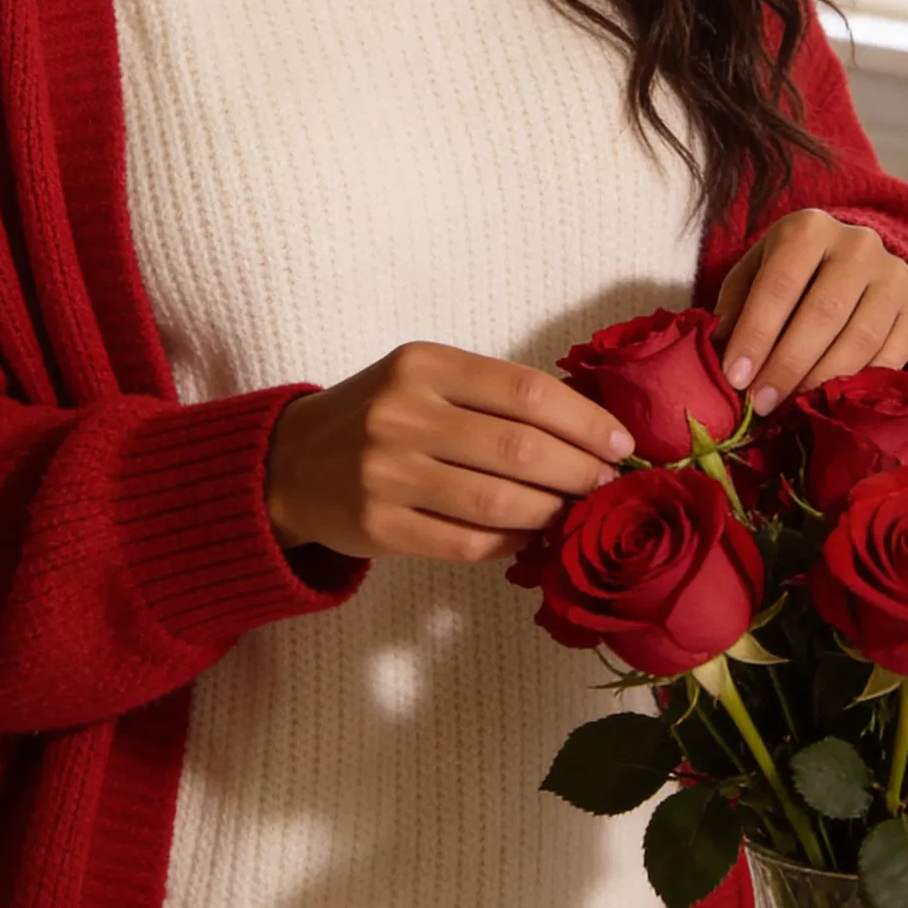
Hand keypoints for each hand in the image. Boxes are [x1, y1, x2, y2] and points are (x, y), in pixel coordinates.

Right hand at [265, 342, 634, 564]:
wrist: (287, 463)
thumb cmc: (378, 415)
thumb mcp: (424, 380)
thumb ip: (493, 394)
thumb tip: (590, 426)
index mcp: (422, 364)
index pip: (526, 391)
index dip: (585, 420)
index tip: (620, 443)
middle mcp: (401, 413)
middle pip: (520, 448)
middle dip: (579, 472)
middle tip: (607, 484)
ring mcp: (385, 473)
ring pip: (499, 502)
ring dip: (553, 512)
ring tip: (576, 512)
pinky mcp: (378, 527)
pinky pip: (467, 542)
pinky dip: (511, 542)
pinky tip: (529, 536)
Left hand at [711, 210, 907, 412]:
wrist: (854, 262)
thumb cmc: (791, 274)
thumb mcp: (756, 274)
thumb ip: (736, 307)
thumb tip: (720, 353)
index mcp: (809, 228)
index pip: (780, 283)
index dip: (756, 334)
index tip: (735, 378)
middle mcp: (859, 244)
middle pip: (824, 312)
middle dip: (788, 365)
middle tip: (762, 404)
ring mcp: (895, 275)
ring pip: (861, 337)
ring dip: (823, 381)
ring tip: (793, 410)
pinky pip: (894, 355)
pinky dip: (861, 385)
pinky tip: (834, 403)